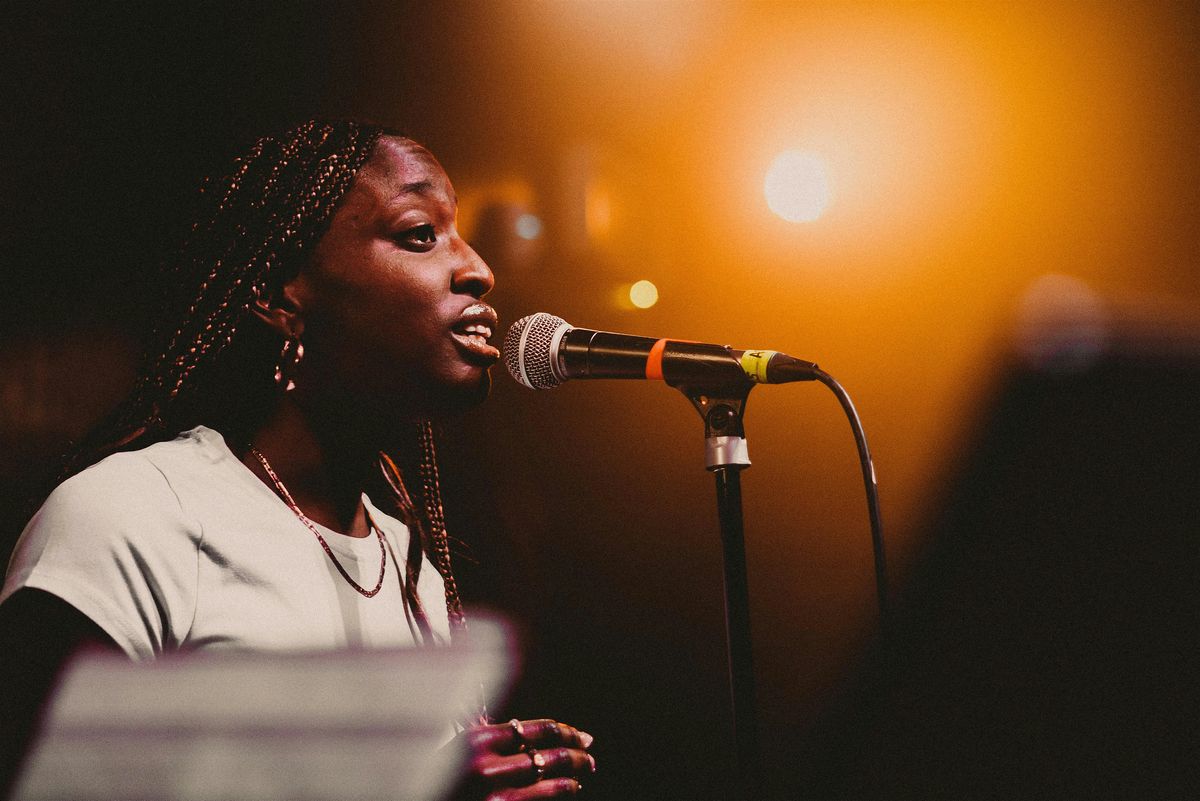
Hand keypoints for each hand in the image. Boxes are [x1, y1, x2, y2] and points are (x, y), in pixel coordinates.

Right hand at [454, 718, 595, 799]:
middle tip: (588, 753)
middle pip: (549, 753)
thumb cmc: (448, 775)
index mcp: (479, 739)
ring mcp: (495, 794)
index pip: (538, 729)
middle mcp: (487, 766)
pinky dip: (561, 791)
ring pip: (550, 779)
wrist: (427, 795)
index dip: (566, 731)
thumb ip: (500, 740)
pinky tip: (569, 787)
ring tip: (583, 772)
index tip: (580, 736)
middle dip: (576, 752)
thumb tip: (549, 737)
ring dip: (573, 774)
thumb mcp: (466, 749)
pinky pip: (542, 799)